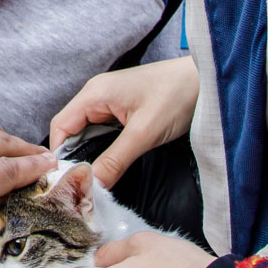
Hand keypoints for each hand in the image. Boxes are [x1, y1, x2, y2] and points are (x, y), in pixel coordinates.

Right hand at [48, 59, 197, 189]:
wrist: (207, 80)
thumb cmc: (177, 95)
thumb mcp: (144, 133)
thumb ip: (115, 160)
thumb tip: (93, 185)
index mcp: (94, 94)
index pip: (60, 127)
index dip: (59, 155)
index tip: (66, 182)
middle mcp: (97, 95)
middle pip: (71, 131)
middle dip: (74, 158)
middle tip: (81, 187)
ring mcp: (110, 102)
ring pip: (87, 133)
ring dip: (90, 154)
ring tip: (94, 180)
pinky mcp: (123, 109)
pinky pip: (103, 132)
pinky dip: (103, 149)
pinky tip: (109, 165)